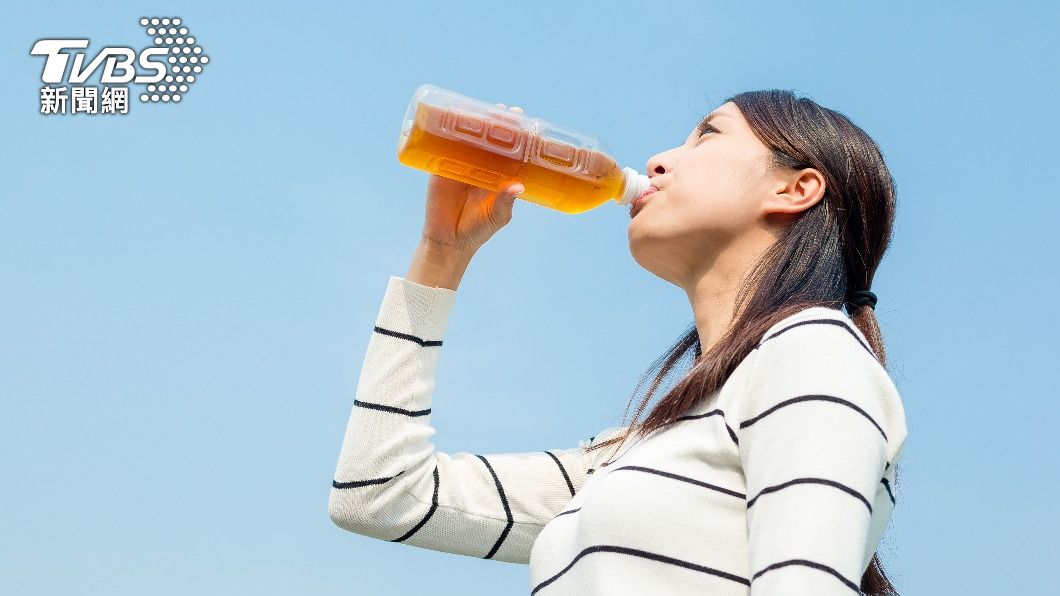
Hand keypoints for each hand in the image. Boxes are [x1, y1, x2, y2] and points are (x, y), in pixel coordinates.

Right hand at [419, 103, 525, 254]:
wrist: (448, 241)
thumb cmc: (477, 230)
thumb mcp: (496, 217)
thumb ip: (505, 202)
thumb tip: (517, 187)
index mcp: (497, 175)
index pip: (507, 149)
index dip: (514, 133)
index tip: (521, 118)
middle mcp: (480, 166)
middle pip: (488, 138)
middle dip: (495, 123)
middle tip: (503, 110)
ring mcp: (459, 165)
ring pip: (466, 139)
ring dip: (471, 123)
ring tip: (478, 110)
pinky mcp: (439, 168)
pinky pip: (442, 147)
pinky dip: (444, 135)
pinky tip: (447, 121)